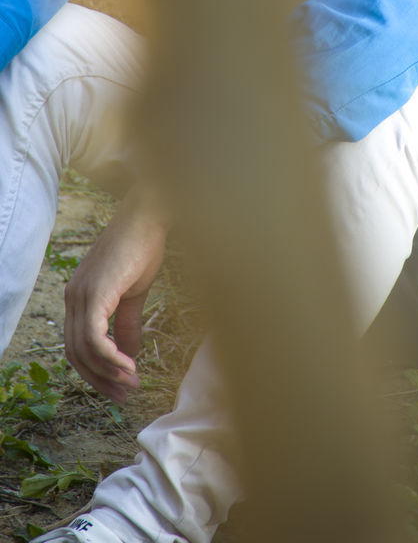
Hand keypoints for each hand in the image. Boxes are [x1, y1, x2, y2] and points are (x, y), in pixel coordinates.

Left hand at [63, 186, 169, 402]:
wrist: (150, 216)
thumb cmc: (143, 247)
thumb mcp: (134, 294)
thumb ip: (127, 325)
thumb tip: (130, 356)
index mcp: (79, 297)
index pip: (77, 346)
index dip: (97, 371)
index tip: (120, 386)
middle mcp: (73, 297)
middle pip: (75, 354)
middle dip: (100, 379)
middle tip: (125, 395)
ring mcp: (80, 295)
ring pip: (84, 349)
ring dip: (108, 372)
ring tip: (131, 383)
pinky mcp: (94, 293)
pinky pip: (93, 337)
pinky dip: (109, 356)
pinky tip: (128, 366)